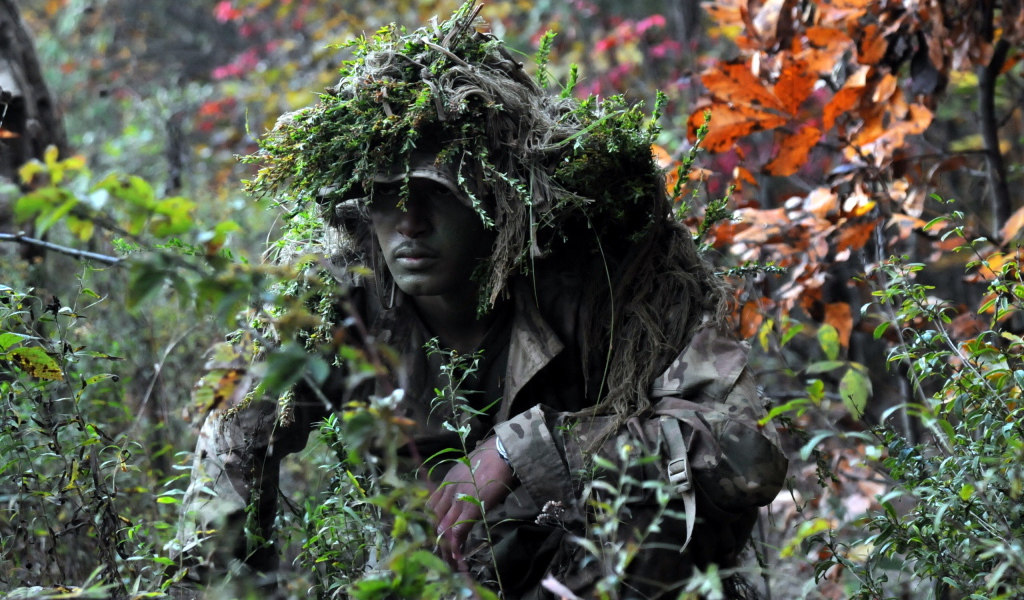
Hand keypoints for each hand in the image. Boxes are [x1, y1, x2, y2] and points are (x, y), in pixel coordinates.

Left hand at [426, 436, 515, 568]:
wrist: (501, 452)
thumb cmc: (489, 459)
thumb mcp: (467, 469)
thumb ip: (460, 484)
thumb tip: (461, 496)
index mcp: (446, 482)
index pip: (429, 507)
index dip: (428, 525)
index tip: (430, 538)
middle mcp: (447, 491)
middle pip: (433, 520)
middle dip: (433, 540)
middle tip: (436, 556)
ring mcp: (457, 500)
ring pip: (443, 528)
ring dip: (444, 547)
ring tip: (446, 562)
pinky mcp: (471, 508)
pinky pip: (459, 530)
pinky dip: (457, 544)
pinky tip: (457, 555)